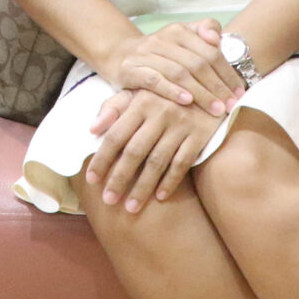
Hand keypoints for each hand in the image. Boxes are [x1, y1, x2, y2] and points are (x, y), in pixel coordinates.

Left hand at [82, 89, 222, 214]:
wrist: (207, 89)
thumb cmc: (163, 95)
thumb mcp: (138, 92)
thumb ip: (113, 108)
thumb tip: (91, 129)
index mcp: (141, 101)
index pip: (116, 135)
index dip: (102, 158)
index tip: (91, 179)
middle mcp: (161, 112)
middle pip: (135, 152)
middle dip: (119, 178)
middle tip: (108, 200)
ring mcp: (181, 125)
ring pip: (158, 162)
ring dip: (143, 187)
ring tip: (130, 208)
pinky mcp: (199, 136)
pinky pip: (182, 163)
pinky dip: (170, 182)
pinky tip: (160, 197)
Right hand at [99, 19, 245, 116]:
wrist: (120, 55)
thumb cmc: (162, 53)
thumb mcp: (183, 38)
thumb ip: (205, 31)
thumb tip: (217, 37)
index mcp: (179, 31)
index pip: (210, 51)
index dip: (227, 73)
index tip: (240, 93)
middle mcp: (162, 39)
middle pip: (197, 63)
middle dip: (217, 87)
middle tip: (231, 106)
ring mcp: (145, 54)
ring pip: (178, 72)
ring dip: (200, 92)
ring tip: (215, 109)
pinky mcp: (129, 69)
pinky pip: (153, 80)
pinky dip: (171, 90)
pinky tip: (186, 101)